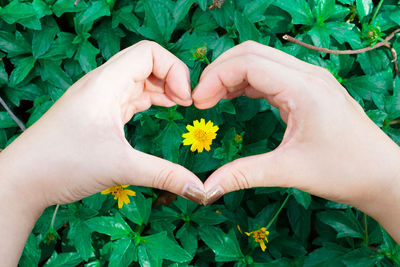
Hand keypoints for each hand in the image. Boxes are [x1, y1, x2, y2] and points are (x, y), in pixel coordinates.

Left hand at [1, 41, 205, 212]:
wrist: (23, 179)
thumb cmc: (63, 164)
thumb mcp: (121, 167)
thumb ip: (165, 175)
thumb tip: (200, 190)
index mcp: (106, 83)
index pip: (149, 52)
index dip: (174, 69)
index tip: (185, 100)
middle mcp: (102, 83)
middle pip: (146, 62)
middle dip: (172, 78)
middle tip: (186, 104)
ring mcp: (99, 97)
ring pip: (138, 79)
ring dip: (162, 88)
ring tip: (178, 106)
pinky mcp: (98, 111)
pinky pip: (129, 95)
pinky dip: (149, 99)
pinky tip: (159, 110)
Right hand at [193, 41, 399, 242]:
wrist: (382, 176)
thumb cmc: (344, 171)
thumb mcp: (288, 171)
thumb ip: (243, 175)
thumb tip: (206, 189)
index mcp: (304, 88)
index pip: (248, 63)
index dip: (215, 77)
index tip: (197, 102)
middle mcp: (308, 75)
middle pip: (252, 53)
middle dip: (220, 71)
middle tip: (201, 99)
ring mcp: (311, 79)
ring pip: (262, 60)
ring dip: (233, 74)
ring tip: (213, 99)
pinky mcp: (310, 89)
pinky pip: (272, 74)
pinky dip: (249, 82)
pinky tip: (236, 97)